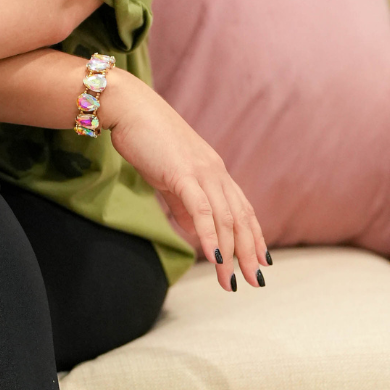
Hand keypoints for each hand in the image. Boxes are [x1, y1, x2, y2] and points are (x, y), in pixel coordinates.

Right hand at [102, 70, 270, 291]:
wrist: (128, 107)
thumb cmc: (145, 138)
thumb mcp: (168, 174)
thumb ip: (183, 202)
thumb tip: (194, 230)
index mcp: (213, 170)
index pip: (242, 208)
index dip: (254, 235)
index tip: (261, 261)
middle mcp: (214, 171)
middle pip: (241, 218)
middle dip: (249, 253)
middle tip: (254, 282)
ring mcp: (201, 171)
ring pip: (225, 218)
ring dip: (231, 253)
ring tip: (230, 280)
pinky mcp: (182, 173)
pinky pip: (201, 210)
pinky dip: (209, 235)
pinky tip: (215, 256)